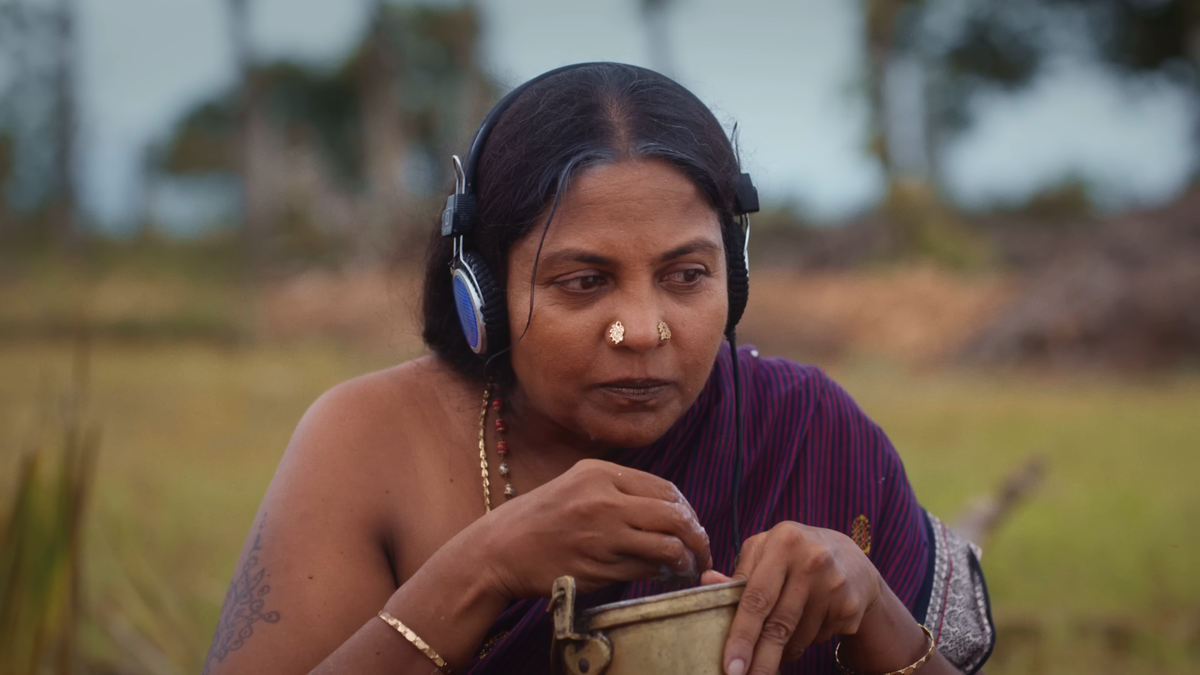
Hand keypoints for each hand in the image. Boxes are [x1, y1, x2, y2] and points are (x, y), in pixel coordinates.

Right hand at [478, 458, 712, 600]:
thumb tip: (667, 513)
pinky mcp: (599, 563)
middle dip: (697, 535)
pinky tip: (663, 576)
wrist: (497, 551)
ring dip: (685, 558)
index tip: (692, 526)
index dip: (687, 510)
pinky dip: (663, 573)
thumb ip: (617, 492)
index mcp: (599, 472)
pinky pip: (646, 568)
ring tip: (686, 568)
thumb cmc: (537, 522)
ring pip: (667, 543)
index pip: (665, 488)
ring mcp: (602, 531)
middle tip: (701, 551)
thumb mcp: (575, 487)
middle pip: (675, 513)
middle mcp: (603, 497)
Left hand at [701, 522, 881, 674]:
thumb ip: (739, 572)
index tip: (731, 664)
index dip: (742, 634)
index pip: (756, 597)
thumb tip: (706, 582)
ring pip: (796, 638)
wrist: (851, 559)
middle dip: (760, 660)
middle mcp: (812, 561)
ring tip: (776, 636)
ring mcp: (835, 586)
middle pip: (778, 625)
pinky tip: (805, 623)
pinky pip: (816, 639)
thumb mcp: (766, 552)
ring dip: (781, 649)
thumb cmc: (794, 554)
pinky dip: (803, 641)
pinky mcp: (850, 608)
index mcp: (783, 542)